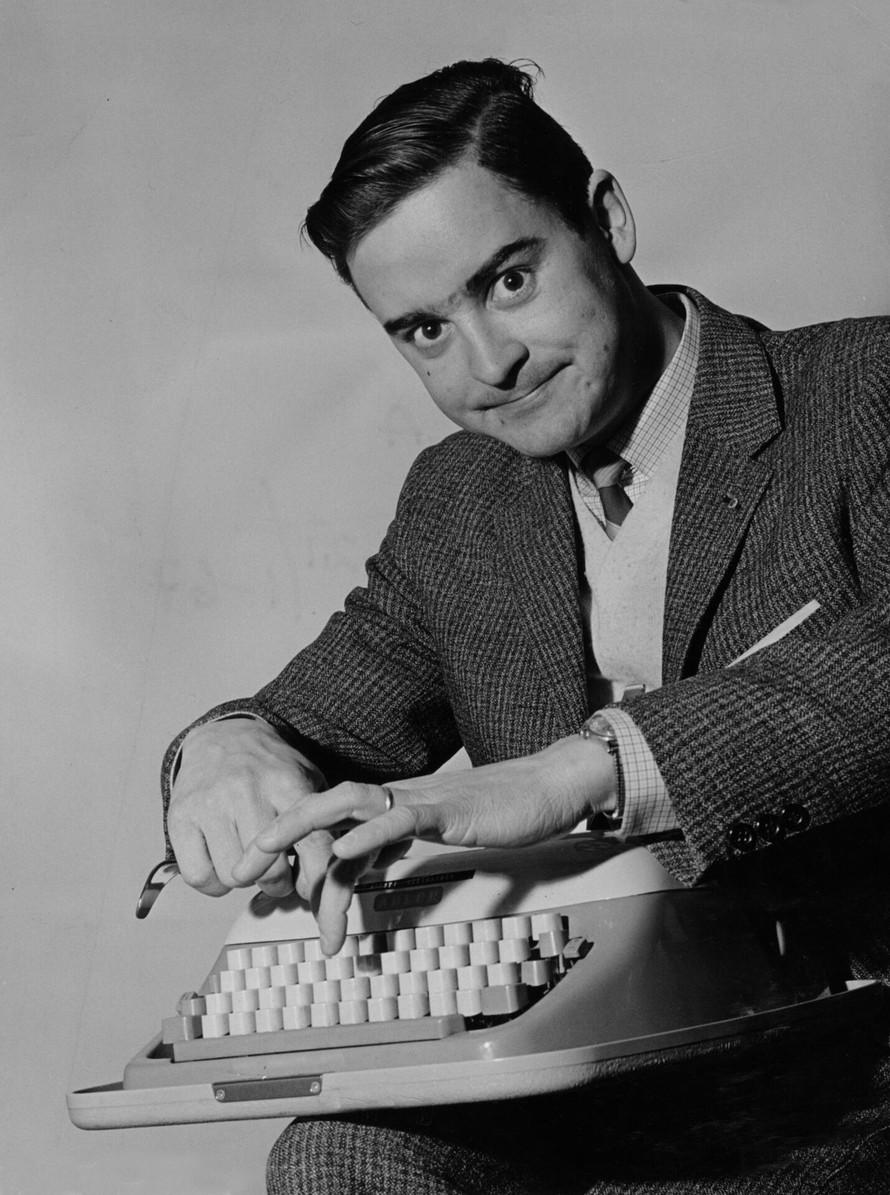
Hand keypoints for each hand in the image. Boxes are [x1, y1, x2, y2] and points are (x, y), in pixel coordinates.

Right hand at [167, 717, 328, 901]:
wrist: (223, 737)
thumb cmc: (269, 768)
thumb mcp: (306, 779)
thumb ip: (322, 820)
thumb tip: (332, 873)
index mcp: (286, 783)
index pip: (312, 844)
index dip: (316, 878)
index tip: (313, 890)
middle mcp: (247, 791)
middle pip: (271, 870)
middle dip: (278, 883)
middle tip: (278, 875)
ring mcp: (211, 804)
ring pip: (234, 877)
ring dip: (244, 881)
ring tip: (248, 864)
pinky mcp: (181, 817)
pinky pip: (199, 876)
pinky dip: (212, 883)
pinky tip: (221, 864)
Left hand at [233, 734, 616, 951]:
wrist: (550, 788)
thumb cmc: (504, 812)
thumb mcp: (441, 834)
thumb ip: (404, 845)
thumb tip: (368, 866)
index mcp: (395, 803)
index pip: (333, 819)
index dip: (294, 841)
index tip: (261, 870)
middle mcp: (398, 796)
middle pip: (324, 803)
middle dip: (277, 828)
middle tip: (241, 864)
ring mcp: (421, 799)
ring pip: (348, 804)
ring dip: (303, 826)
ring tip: (268, 849)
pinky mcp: (447, 809)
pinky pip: (399, 819)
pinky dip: (367, 834)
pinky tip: (342, 850)